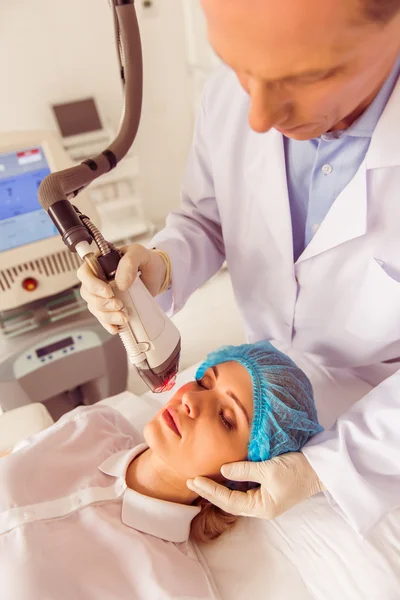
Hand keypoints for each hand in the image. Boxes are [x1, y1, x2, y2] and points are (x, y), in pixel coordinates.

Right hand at [77, 244, 169, 333]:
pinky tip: (117, 327)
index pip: (84, 274)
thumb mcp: (138, 253)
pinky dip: (109, 324)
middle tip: (119, 305)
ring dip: (108, 316)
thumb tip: (120, 283)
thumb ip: (128, 263)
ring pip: (95, 308)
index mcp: (99, 263)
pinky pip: (104, 318)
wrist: (157, 274)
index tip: (108, 292)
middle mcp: (98, 279)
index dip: (92, 285)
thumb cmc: (145, 260)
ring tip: (124, 316)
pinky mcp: (111, 307)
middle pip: (88, 294)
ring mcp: (103, 294)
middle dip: (102, 303)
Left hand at [187, 452, 324, 517]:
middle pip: (230, 501)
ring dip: (219, 488)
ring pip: (236, 496)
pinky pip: (245, 489)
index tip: (194, 481)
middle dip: (210, 492)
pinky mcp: (270, 489)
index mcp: (262, 508)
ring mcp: (266, 499)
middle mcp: (262, 507)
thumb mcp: (269, 469)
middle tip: (191, 481)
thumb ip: (244, 470)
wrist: (322, 467)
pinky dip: (232, 484)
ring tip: (202, 480)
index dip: (210, 491)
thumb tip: (223, 470)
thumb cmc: (297, 469)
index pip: (228, 500)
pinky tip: (222, 477)